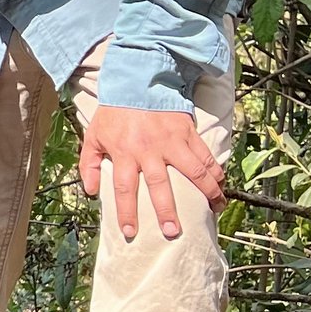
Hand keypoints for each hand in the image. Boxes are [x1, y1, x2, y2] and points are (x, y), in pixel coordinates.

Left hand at [78, 104, 222, 242]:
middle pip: (159, 184)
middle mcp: (149, 149)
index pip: (124, 187)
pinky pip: (205, 155)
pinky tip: (222, 186)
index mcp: (124, 152)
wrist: (137, 79)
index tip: (130, 232)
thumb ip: (88, 163)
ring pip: (193, 170)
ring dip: (206, 192)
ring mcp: (172, 141)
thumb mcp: (93, 135)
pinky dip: (216, 172)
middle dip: (167, 210)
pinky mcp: (188, 132)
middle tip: (173, 231)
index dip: (127, 211)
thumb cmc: (114, 112)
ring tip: (214, 211)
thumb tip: (90, 191)